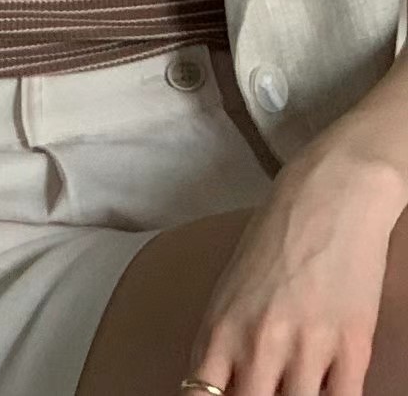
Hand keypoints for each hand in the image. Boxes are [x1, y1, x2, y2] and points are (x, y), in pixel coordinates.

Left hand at [182, 142, 407, 394]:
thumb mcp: (231, 286)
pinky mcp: (353, 349)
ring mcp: (307, 349)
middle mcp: (259, 344)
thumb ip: (224, 341)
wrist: (330, 194)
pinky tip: (326, 387)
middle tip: (266, 388)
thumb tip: (219, 386)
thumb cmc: (275, 234)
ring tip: (293, 383)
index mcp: (221, 327)